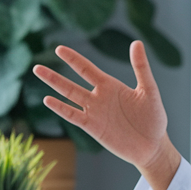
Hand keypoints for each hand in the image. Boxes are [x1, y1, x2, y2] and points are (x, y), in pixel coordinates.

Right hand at [33, 42, 179, 189]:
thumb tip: (136, 43)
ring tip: (38, 78)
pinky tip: (48, 100)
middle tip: (36, 66)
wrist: (153, 146)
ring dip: (54, 87)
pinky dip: (61, 108)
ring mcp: (94, 113)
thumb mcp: (149, 90)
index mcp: (111, 86)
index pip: (87, 69)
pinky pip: (74, 116)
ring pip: (69, 97)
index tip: (58, 49)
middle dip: (54, 75)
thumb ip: (141, 68)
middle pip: (71, 83)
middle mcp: (98, 98)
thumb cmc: (154, 119)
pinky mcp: (93, 128)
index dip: (73, 59)